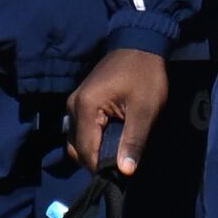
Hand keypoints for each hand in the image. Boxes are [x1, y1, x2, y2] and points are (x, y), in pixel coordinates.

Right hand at [67, 45, 171, 175]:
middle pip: (77, 149)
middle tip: (122, 162)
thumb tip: (125, 171)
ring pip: (78, 141)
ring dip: (95, 151)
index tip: (122, 173)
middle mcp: (72, 107)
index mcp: (85, 108)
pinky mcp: (81, 102)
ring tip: (119, 151)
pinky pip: (82, 130)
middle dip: (96, 161)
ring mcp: (74, 103)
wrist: (140, 44)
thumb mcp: (145, 109)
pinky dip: (94, 139)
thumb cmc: (144, 75)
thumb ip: (133, 141)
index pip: (86, 151)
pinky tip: (114, 139)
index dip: (102, 167)